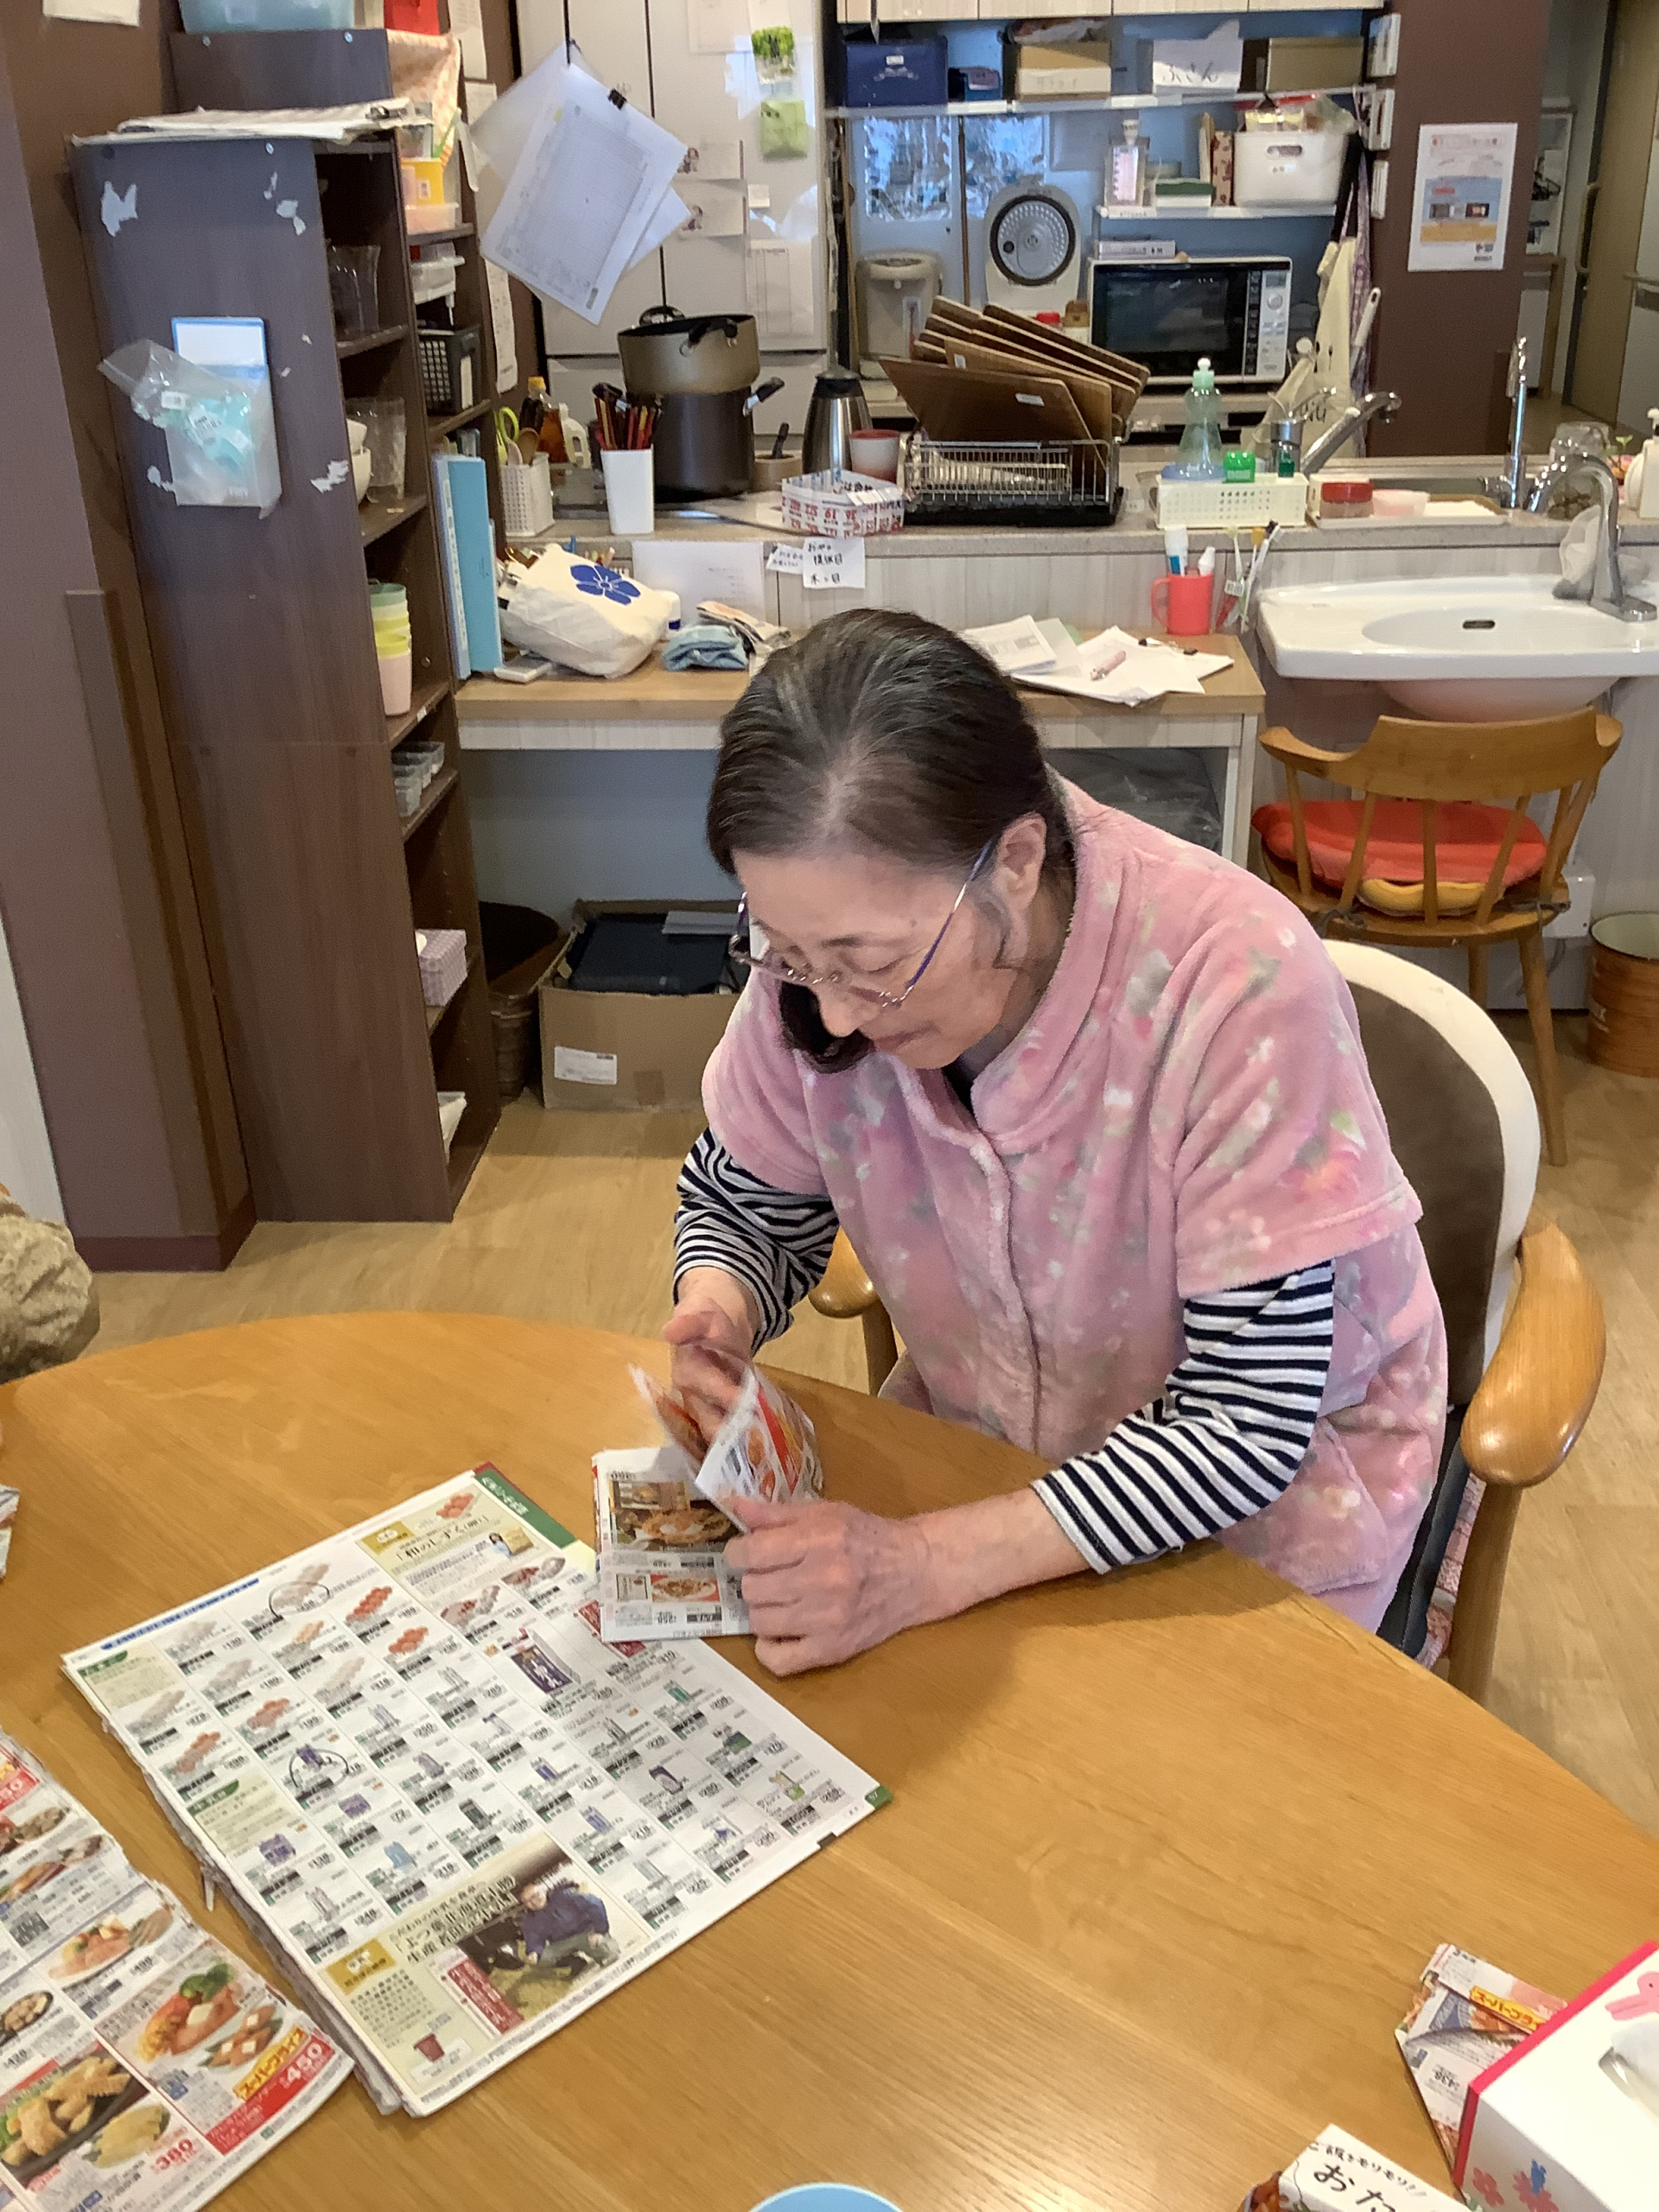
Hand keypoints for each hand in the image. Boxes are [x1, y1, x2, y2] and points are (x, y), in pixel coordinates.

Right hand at [662, 1275, 752, 1442]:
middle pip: (709, 1421)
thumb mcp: (699, 1313)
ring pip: (720, 1431)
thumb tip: (669, 1331)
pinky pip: (733, 1429)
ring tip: (762, 1448)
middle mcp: (693, 1395)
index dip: (723, 1393)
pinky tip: (765, 1445)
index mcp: (686, 1371)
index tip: (743, 1401)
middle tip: (756, 1440)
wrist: (716, 1324)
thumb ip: (688, 1322)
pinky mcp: (723, 1413)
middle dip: (730, 1433)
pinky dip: (746, 1439)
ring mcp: (708, 1408)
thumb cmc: (705, 1318)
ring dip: (738, 1441)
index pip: (704, 1386)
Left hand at [720, 1494, 932, 1675]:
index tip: (746, 1552)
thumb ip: (776, 1513)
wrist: (915, 1572)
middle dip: (754, 1579)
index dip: (738, 1552)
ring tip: (779, 1599)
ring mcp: (828, 1620)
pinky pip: (779, 1661)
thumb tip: (734, 1507)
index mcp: (820, 1540)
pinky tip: (781, 1630)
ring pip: (760, 1623)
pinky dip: (770, 1648)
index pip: (751, 1553)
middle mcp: (823, 1581)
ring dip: (763, 1609)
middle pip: (752, 1589)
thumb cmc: (867, 1538)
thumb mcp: (825, 1513)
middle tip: (769, 1574)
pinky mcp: (833, 1649)